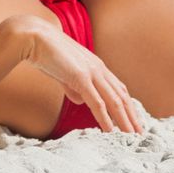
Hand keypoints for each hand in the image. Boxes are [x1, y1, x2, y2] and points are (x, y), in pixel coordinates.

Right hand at [11, 14, 142, 133]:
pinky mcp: (80, 77)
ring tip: (130, 136)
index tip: (132, 119)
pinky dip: (105, 118)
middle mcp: (98, 67)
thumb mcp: (64, 71)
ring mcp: (90, 72)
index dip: (127, 104)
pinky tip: (109, 130)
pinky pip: (96, 102)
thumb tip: (81, 100)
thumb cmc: (46, 52)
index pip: (118, 88)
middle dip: (131, 116)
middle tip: (139, 133)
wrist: (34, 37)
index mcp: (95, 64)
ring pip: (113, 101)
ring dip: (123, 120)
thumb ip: (74, 85)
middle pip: (121, 95)